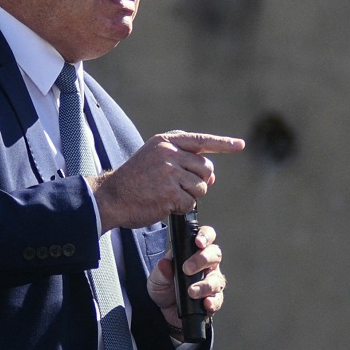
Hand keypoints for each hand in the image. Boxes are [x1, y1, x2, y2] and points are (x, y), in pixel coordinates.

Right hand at [91, 131, 244, 231]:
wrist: (111, 197)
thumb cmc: (135, 180)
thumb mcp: (156, 159)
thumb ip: (183, 162)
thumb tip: (212, 176)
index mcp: (166, 142)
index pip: (201, 140)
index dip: (223, 144)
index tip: (239, 145)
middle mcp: (169, 153)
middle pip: (206, 169)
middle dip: (200, 181)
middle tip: (180, 187)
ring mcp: (170, 173)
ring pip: (201, 187)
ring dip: (190, 196)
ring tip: (168, 195)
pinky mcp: (170, 194)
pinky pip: (191, 203)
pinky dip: (182, 208)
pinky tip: (165, 205)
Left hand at [146, 225, 225, 335]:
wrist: (165, 311)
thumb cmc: (165, 287)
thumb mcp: (156, 278)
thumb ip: (161, 270)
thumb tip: (164, 263)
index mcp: (195, 253)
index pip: (206, 237)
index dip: (205, 236)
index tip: (198, 242)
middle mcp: (207, 266)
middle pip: (215, 255)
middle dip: (203, 259)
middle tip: (187, 269)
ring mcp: (212, 282)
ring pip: (217, 279)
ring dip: (205, 285)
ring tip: (191, 291)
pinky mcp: (213, 299)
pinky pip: (218, 299)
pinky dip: (213, 301)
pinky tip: (206, 303)